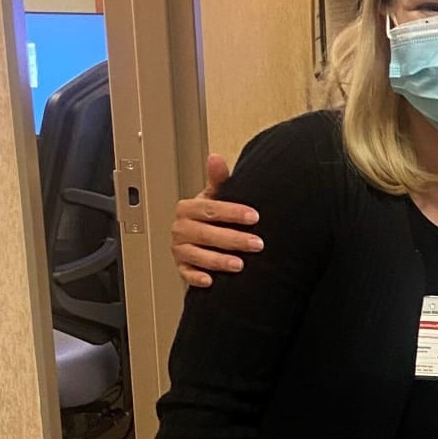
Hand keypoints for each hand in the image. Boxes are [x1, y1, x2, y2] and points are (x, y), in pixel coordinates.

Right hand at [172, 154, 262, 287]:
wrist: (198, 238)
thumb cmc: (210, 216)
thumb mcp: (215, 196)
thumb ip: (218, 179)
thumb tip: (215, 157)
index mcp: (188, 208)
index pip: (211, 209)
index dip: (233, 212)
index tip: (255, 216)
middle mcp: (181, 228)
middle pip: (206, 234)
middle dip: (233, 239)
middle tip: (257, 244)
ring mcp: (180, 249)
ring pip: (198, 255)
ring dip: (219, 261)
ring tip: (240, 265)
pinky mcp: (182, 268)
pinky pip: (187, 274)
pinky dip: (197, 278)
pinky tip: (211, 281)